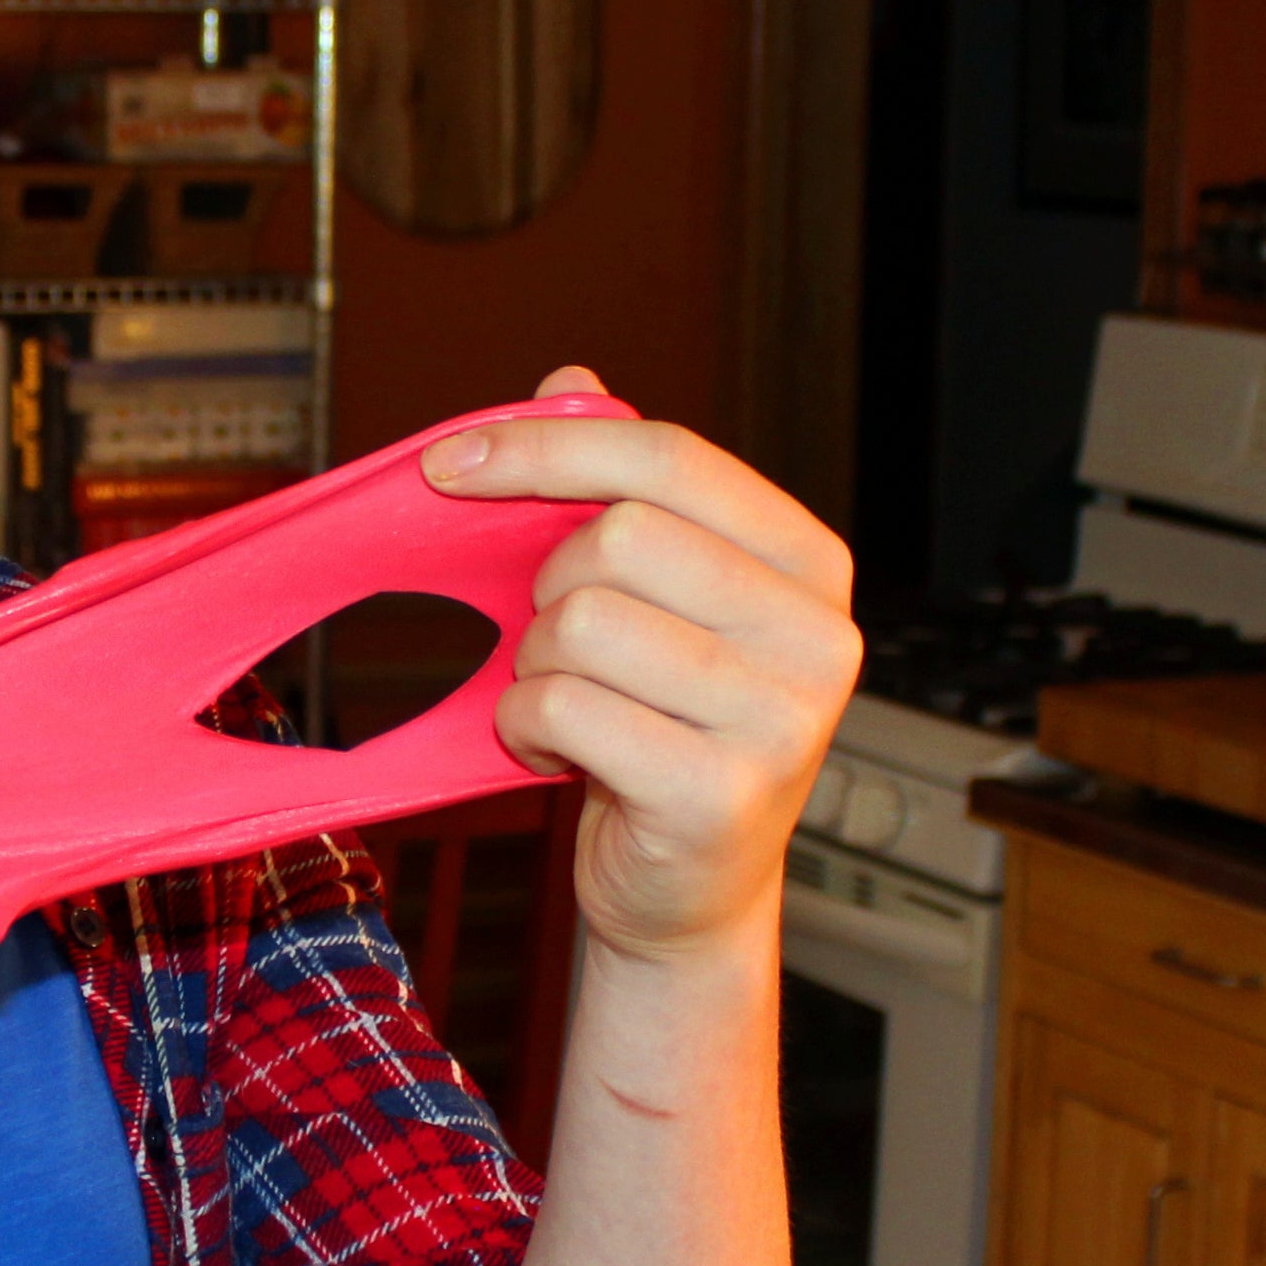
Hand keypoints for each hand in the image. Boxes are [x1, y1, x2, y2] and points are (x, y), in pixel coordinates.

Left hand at [422, 368, 860, 960]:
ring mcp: (780, 718)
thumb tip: (572, 380)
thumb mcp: (653, 601)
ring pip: (580, 624)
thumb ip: (621, 491)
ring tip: (568, 705)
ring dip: (535, 666)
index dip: (545, 448)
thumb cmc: (662, 726)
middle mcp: (816, 634)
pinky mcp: (719, 792)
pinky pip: (561, 708)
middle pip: (618, 539)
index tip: (448, 463)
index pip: (669, 458)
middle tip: (558, 643)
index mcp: (808, 563)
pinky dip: (526, 726)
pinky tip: (556, 752)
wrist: (686, 885)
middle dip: (549, 588)